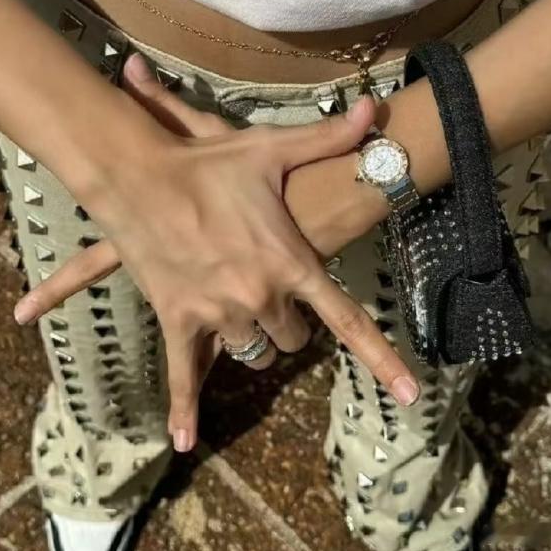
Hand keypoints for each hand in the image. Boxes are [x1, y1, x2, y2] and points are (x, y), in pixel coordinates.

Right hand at [13, 55, 419, 453]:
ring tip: (240, 308)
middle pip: (294, 340)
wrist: (140, 175)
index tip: (409, 394)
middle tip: (277, 294)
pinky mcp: (179, 321)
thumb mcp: (272, 148)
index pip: (347, 320)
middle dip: (291, 323)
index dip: (381, 358)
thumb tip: (378, 109)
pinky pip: (185, 375)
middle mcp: (259, 297)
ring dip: (253, 338)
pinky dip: (183, 409)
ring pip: (253, 352)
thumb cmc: (211, 165)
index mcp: (290, 263)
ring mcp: (217, 315)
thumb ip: (329, 137)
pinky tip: (184, 440)